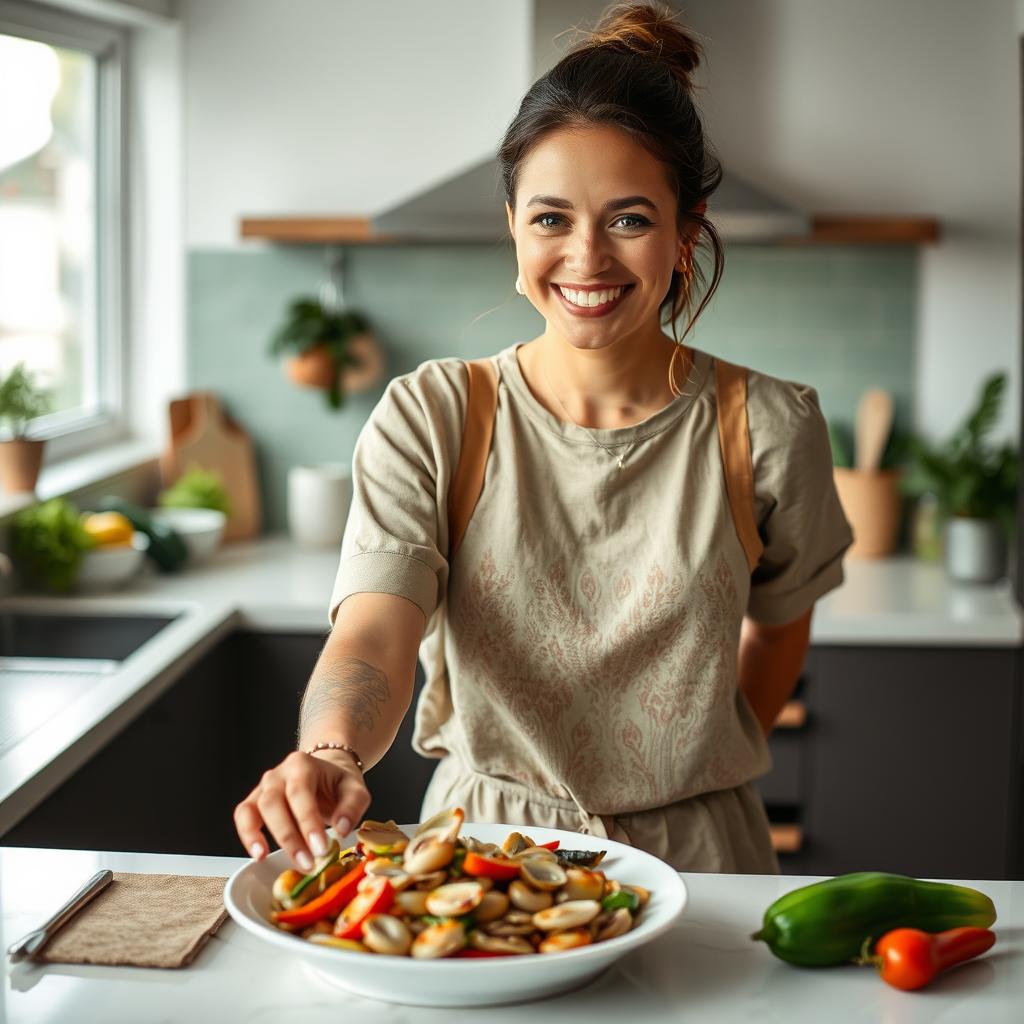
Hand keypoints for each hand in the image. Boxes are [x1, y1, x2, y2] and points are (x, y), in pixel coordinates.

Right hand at [233, 749, 369, 871]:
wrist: (325, 773)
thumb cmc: (338, 783)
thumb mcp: (356, 789)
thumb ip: (353, 806)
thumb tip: (342, 829)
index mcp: (302, 764)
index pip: (300, 792)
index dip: (308, 821)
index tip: (320, 847)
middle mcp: (278, 774)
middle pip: (273, 803)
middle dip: (289, 836)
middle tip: (307, 862)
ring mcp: (263, 787)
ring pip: (254, 810)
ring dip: (264, 838)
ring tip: (275, 860)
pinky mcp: (254, 802)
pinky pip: (243, 817)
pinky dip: (247, 836)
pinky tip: (259, 855)